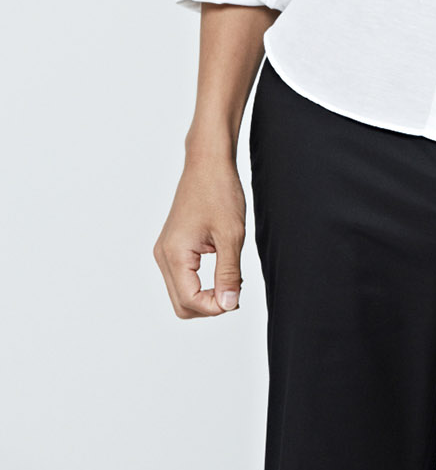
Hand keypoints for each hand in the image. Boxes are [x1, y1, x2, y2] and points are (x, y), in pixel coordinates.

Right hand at [153, 156, 246, 317]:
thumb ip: (228, 273)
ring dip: (206, 295)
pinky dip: (201, 282)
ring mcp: (165, 250)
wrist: (208, 162)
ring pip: (181, 293)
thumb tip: (228, 304)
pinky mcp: (172, 246)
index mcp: (174, 254)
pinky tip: (224, 270)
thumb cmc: (218, 191)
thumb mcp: (231, 234)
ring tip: (232, 279)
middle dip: (209, 305)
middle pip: (182, 304)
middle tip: (235, 292)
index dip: (215, 307)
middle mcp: (163, 255)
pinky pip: (183, 277)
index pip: (189, 301)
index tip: (237, 297)